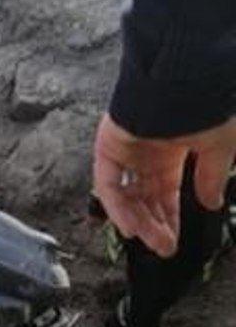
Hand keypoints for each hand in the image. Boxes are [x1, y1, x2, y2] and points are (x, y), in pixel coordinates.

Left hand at [92, 113, 235, 256]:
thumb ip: (210, 177)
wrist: (185, 78)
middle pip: (144, 196)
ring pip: (125, 192)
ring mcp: (125, 147)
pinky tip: (131, 226)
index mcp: (171, 149)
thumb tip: (212, 202)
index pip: (165, 192)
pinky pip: (108, 181)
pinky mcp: (108, 144)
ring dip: (138, 220)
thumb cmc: (205, 105)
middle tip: (164, 247)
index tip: (175, 240)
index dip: (170, 216)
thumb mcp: (218, 147)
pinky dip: (117, 205)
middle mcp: (145, 150)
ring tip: (152, 242)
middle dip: (155, 224)